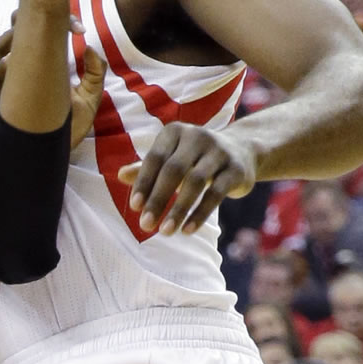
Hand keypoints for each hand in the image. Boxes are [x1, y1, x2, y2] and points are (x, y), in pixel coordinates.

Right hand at [0, 14, 105, 147]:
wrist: (53, 153)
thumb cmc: (68, 125)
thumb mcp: (89, 99)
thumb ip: (94, 74)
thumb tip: (91, 49)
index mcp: (45, 60)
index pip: (43, 29)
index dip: (61, 21)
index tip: (80, 29)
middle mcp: (25, 64)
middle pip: (16, 27)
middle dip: (29, 19)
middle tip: (53, 25)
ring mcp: (12, 78)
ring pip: (3, 45)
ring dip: (15, 37)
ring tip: (32, 39)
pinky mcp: (3, 95)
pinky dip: (6, 66)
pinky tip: (17, 64)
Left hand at [117, 123, 257, 234]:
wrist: (242, 150)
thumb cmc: (194, 157)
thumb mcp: (170, 157)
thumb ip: (146, 168)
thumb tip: (120, 175)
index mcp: (175, 132)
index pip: (155, 159)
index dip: (144, 183)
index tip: (135, 207)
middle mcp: (197, 137)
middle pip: (173, 170)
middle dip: (158, 199)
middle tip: (145, 225)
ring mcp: (219, 152)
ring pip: (195, 183)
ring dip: (178, 210)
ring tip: (165, 232)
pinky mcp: (236, 169)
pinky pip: (216, 194)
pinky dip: (200, 213)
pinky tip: (187, 230)